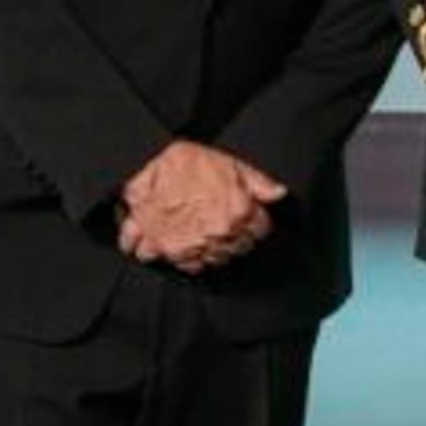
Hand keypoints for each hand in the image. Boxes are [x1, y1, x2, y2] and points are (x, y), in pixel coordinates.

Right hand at [119, 140, 283, 272]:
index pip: (261, 230)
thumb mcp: (231, 162)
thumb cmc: (189, 160)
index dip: (257, 222)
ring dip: (212, 249)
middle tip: (225, 223)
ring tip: (204, 233)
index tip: (249, 217)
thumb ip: (258, 182)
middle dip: (236, 237)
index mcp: (238, 212)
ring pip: (214, 260)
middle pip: (239, 249)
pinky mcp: (166, 249)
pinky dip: (183, 257)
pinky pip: (183, 265)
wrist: (146, 161)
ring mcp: (192, 244)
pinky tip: (183, 242)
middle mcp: (218, 233)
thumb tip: (279, 193)